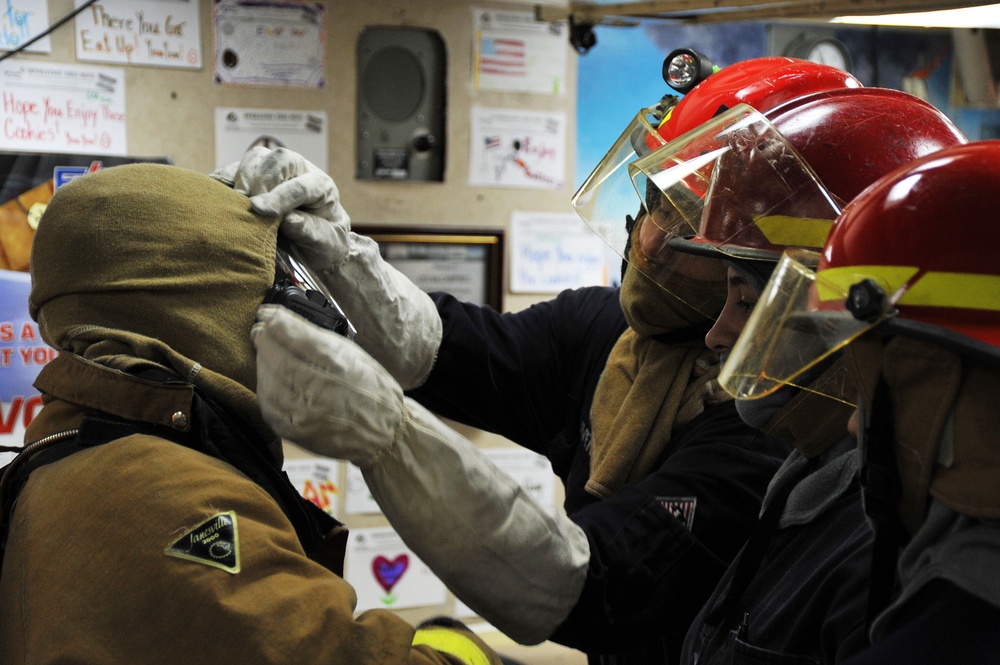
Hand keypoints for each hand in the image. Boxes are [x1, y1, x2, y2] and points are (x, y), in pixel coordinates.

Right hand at [213, 147, 351, 268]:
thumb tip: (287, 220)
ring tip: (237, 203)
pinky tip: (221, 198)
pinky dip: (225, 180)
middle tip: (251, 206)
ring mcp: (276, 170)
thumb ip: (310, 231)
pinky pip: (235, 168)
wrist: (317, 242)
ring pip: (256, 158)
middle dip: (262, 181)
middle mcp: (300, 171)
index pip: (302, 185)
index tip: (260, 210)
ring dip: (242, 178)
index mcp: (322, 187)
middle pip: (279, 159)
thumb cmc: (324, 243)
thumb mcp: (326, 244)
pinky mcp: (254, 175)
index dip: (280, 197)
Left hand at [252, 304, 402, 467]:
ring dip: (262, 362)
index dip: (274, 321)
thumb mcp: (352, 354)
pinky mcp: (293, 431)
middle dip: (264, 339)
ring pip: (267, 379)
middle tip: (260, 329)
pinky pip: (268, 403)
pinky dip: (265, 386)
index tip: (265, 313)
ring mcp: (303, 413)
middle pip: (276, 357)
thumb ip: (316, 338)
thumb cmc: (371, 389)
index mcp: (337, 365)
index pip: (294, 336)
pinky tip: (269, 377)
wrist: (383, 432)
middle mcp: (318, 389)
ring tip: (265, 352)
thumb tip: (281, 321)